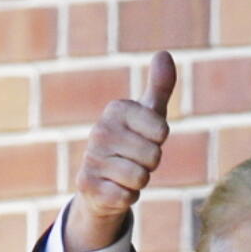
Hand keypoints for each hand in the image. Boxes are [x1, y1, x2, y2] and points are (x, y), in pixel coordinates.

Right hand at [64, 50, 176, 251]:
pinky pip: (125, 196)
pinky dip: (127, 197)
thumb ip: (160, 87)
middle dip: (151, 164)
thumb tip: (164, 54)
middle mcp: (100, 130)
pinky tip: (115, 189)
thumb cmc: (133, 143)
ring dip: (139, 181)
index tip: (147, 137)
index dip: (160, 140)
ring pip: (140, 177)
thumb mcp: (149, 114)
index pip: (161, 130)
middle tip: (136, 159)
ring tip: (125, 173)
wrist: (102, 183)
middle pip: (153, 156)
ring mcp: (91, 158)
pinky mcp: (86, 185)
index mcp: (117, 109)